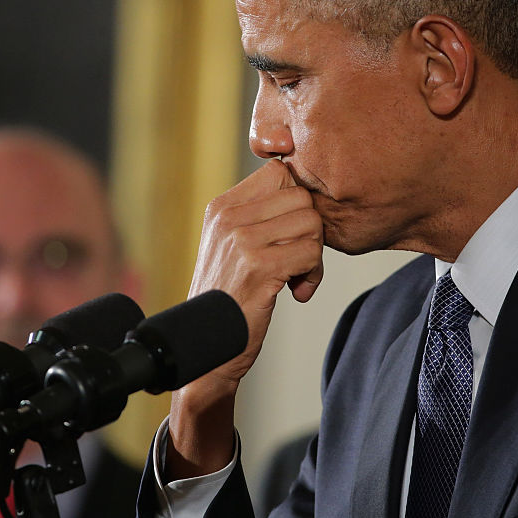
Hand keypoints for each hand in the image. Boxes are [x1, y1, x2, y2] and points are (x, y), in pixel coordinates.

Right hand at [188, 158, 323, 381]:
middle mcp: (228, 218)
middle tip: (299, 259)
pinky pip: (311, 253)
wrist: (204, 345)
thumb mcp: (229, 247)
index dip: (297, 201)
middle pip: (301, 196)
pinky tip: (297, 292)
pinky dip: (313, 275)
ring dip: (314, 254)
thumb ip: (257, 218)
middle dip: (310, 229)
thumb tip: (304, 194)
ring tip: (297, 277)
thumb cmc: (226, 299)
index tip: (290, 232)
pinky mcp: (259, 267)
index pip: (280, 172)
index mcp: (221, 207)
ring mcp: (242, 241)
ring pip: (311, 222)